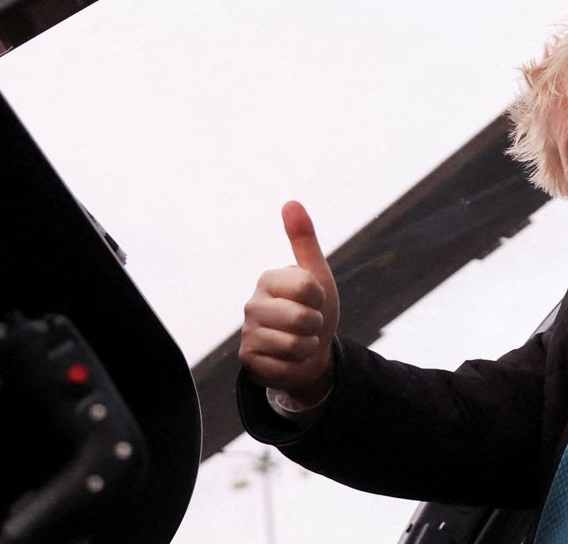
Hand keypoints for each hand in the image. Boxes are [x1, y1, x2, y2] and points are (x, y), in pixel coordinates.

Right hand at [239, 200, 339, 405]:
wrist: (310, 350)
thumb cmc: (314, 308)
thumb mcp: (317, 274)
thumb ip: (304, 240)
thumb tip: (291, 201)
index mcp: (268, 278)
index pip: (307, 287)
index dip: (320, 297)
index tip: (314, 299)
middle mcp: (252, 304)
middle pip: (302, 318)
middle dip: (316, 324)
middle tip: (309, 322)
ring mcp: (247, 333)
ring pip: (295, 344)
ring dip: (308, 346)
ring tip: (301, 340)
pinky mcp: (248, 360)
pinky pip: (286, 367)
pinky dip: (296, 365)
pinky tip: (288, 358)